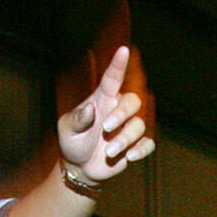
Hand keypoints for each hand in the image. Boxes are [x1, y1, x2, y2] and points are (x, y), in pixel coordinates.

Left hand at [57, 45, 154, 184]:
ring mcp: (128, 128)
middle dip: (122, 114)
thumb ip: (77, 120)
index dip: (118, 65)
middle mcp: (118, 110)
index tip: (123, 50)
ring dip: (124, 139)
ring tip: (108, 152)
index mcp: (101, 100)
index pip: (112, 79)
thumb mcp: (67, 130)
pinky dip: (141, 150)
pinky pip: (148, 143)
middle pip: (133, 101)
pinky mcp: (136, 145)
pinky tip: (129, 157)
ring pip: (139, 125)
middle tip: (105, 129)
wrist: (81, 167)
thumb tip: (89, 109)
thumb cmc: (73, 142)